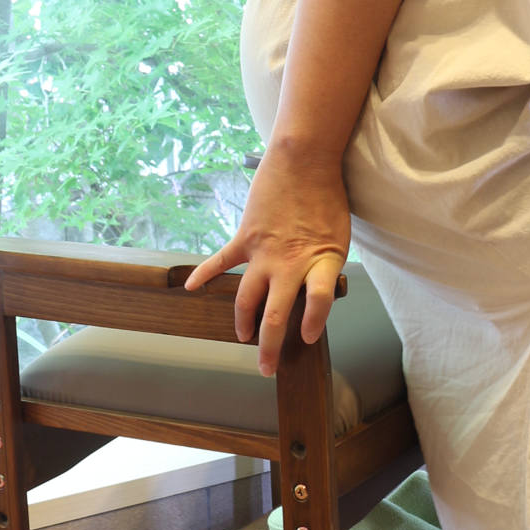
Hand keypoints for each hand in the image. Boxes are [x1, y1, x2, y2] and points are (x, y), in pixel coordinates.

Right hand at [184, 146, 349, 376]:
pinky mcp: (246, 239)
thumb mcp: (339, 239)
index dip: (314, 323)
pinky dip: (204, 274)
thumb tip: (316, 292)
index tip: (309, 338)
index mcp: (321, 263)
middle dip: (270, 346)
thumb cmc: (327, 199)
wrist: (305, 160)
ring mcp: (264, 253)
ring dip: (243, 322)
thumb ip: (326, 268)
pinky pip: (222, 262)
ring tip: (244, 338)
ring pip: (247, 298)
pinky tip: (191, 288)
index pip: (320, 302)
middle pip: (276, 315)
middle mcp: (290, 264)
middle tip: (267, 369)